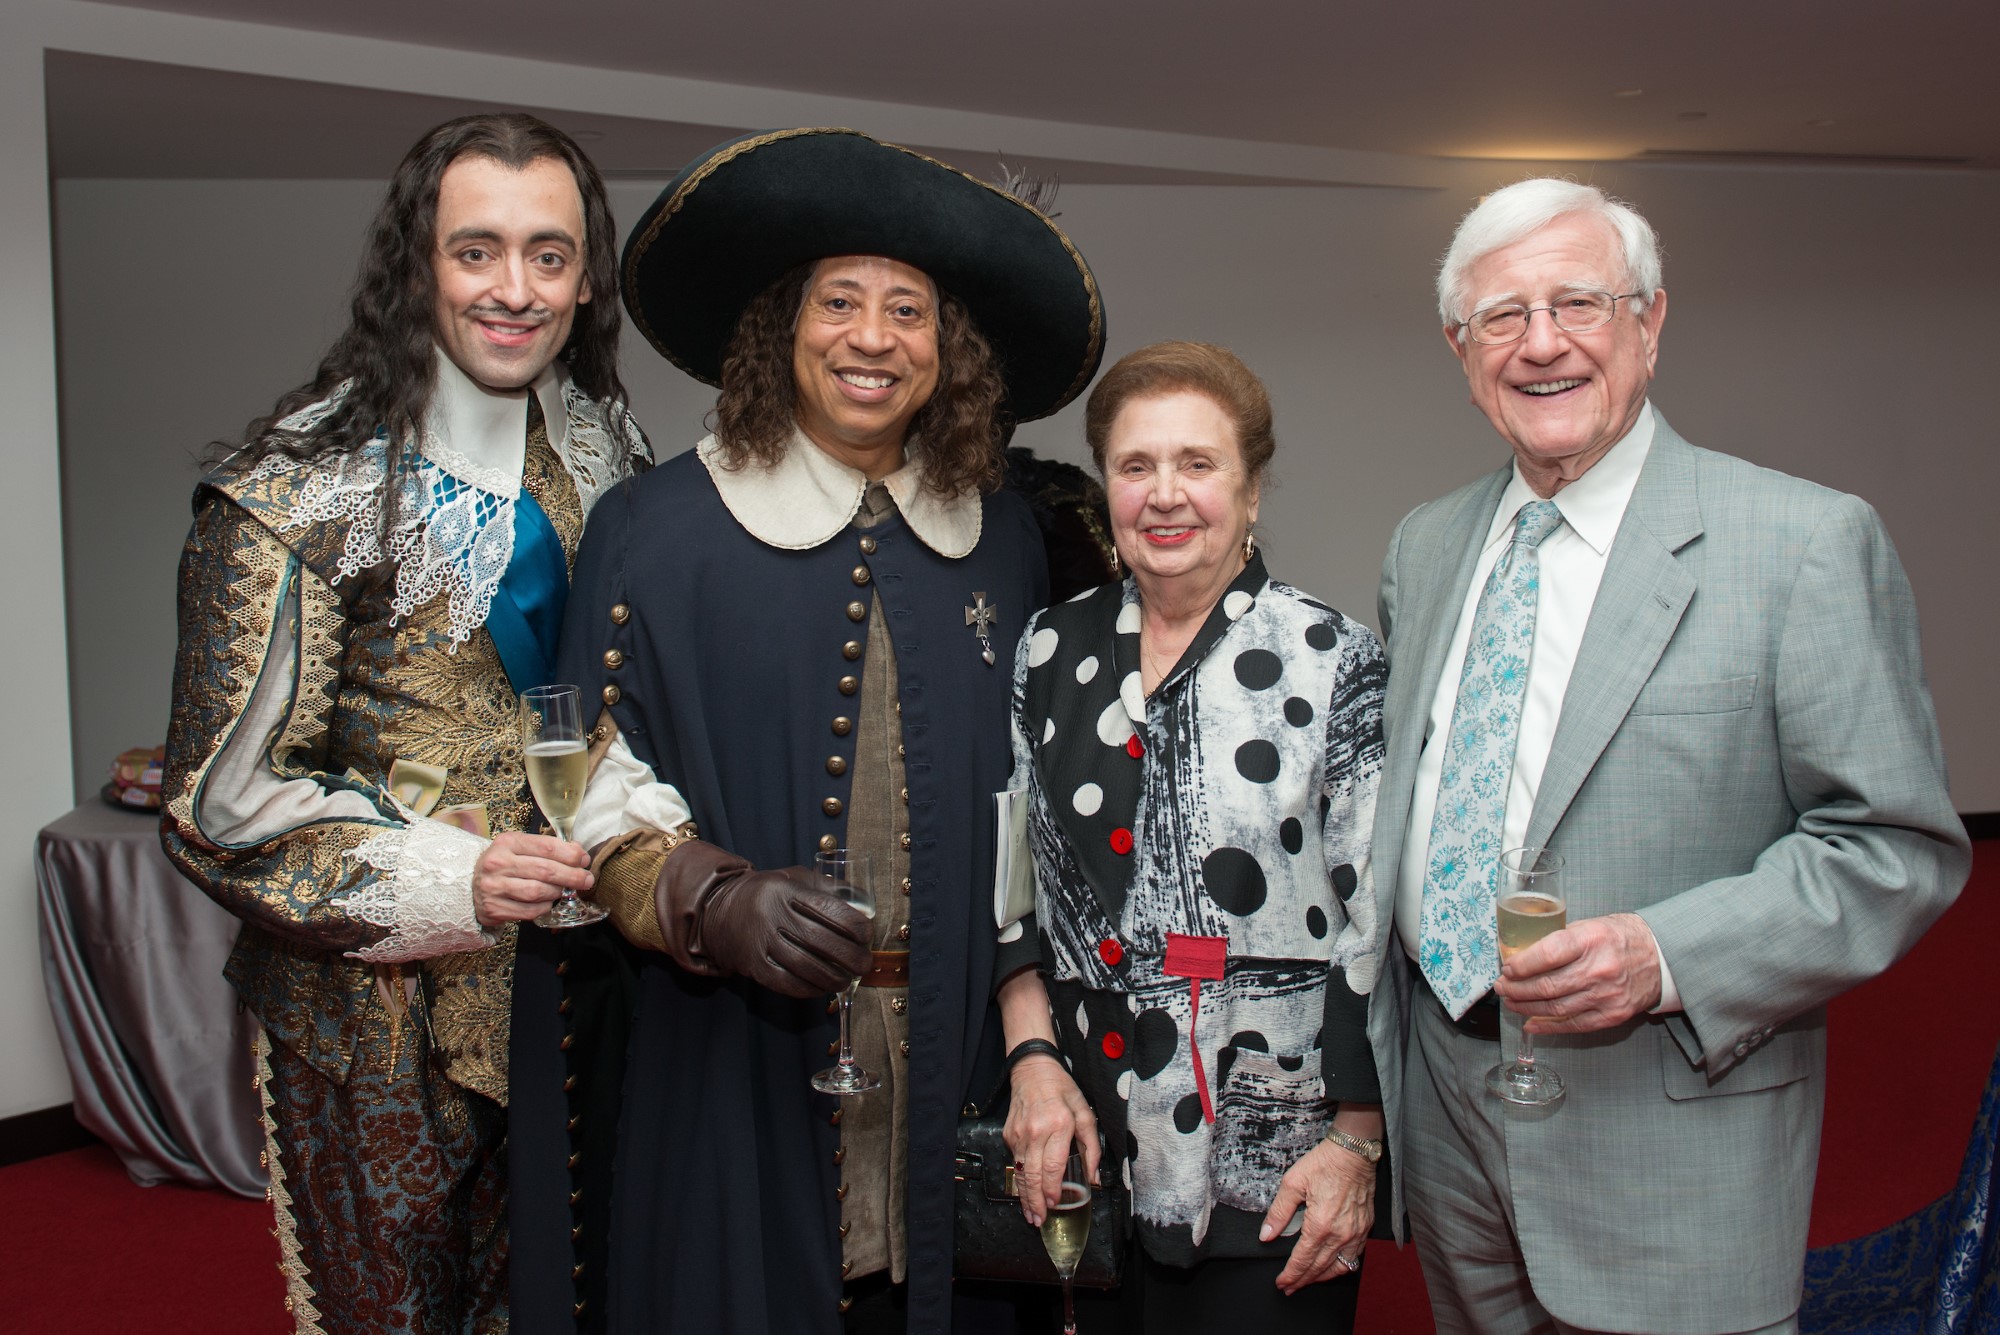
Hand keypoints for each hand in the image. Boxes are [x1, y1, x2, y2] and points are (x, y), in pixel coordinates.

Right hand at [472, 831, 592, 925]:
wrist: (470, 884)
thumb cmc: (502, 864)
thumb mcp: (519, 847)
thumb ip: (546, 848)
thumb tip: (578, 853)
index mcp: (507, 842)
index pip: (547, 846)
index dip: (571, 854)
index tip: (584, 859)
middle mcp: (498, 863)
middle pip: (546, 870)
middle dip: (572, 876)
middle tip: (586, 879)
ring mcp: (494, 887)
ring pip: (538, 892)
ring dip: (558, 892)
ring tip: (564, 890)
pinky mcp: (494, 909)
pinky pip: (530, 911)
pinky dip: (544, 907)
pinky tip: (547, 902)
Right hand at [656, 842, 871, 996]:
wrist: (717, 911)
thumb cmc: (767, 893)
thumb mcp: (793, 878)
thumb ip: (826, 887)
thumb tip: (863, 903)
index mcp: (787, 891)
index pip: (830, 909)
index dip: (855, 926)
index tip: (866, 935)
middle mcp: (773, 916)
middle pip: (821, 941)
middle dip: (851, 957)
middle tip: (864, 964)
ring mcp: (762, 943)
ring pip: (806, 967)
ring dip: (833, 978)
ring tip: (847, 979)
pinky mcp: (754, 966)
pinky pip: (787, 983)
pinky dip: (810, 989)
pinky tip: (823, 988)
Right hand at [1002, 1055, 1099, 1226]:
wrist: (1032, 1069)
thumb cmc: (1062, 1090)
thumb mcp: (1085, 1112)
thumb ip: (1092, 1146)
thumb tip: (1094, 1178)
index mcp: (1058, 1125)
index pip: (1052, 1165)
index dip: (1052, 1188)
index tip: (1054, 1203)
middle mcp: (1035, 1132)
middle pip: (1032, 1175)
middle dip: (1036, 1201)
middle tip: (1039, 1220)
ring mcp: (1018, 1134)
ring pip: (1020, 1172)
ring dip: (1025, 1196)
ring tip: (1031, 1215)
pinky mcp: (1008, 1134)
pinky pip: (1015, 1161)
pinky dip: (1020, 1179)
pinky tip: (1025, 1191)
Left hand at [1260, 1138, 1375, 1293]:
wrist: (1353, 1152)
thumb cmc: (1324, 1164)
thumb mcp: (1292, 1184)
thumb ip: (1279, 1213)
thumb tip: (1266, 1235)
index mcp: (1320, 1225)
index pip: (1302, 1260)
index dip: (1290, 1274)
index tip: (1281, 1283)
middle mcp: (1340, 1234)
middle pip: (1319, 1268)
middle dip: (1302, 1280)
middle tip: (1289, 1288)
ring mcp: (1356, 1233)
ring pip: (1338, 1268)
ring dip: (1321, 1278)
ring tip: (1307, 1281)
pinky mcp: (1365, 1228)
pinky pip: (1354, 1257)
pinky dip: (1341, 1267)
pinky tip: (1331, 1267)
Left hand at [1496, 911, 1662, 1032]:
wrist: (1661, 957)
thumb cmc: (1621, 937)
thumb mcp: (1591, 925)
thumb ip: (1560, 939)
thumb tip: (1523, 955)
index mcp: (1591, 940)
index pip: (1547, 954)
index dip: (1522, 965)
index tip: (1507, 968)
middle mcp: (1598, 969)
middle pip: (1547, 986)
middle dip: (1516, 989)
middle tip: (1502, 988)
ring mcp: (1606, 995)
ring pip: (1555, 1008)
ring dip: (1526, 1008)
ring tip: (1511, 1002)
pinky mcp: (1612, 1015)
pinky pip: (1573, 1025)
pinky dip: (1548, 1026)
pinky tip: (1531, 1023)